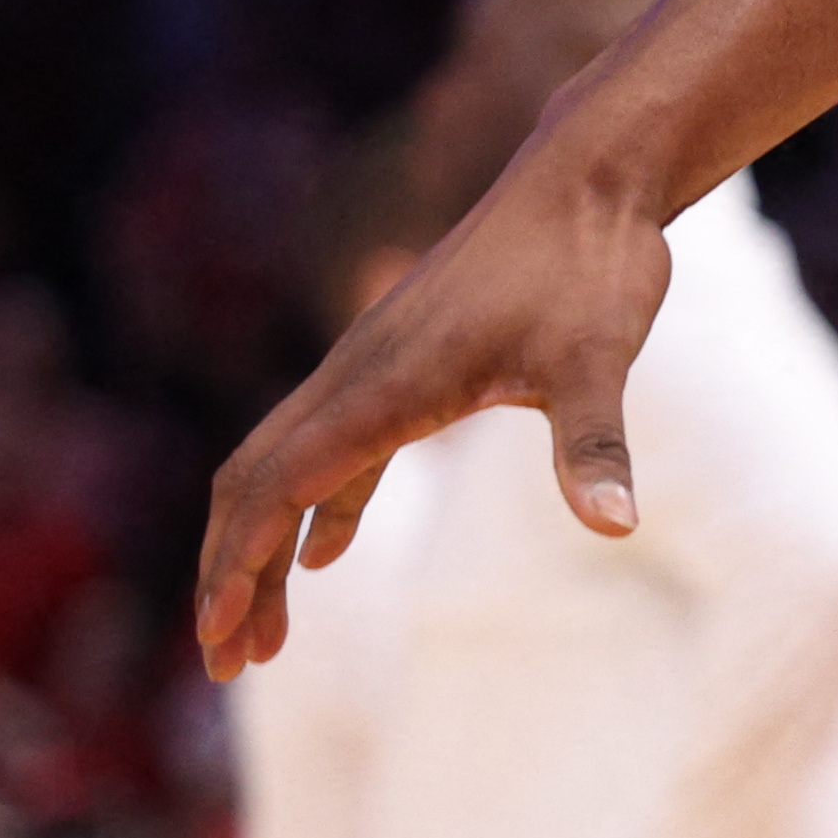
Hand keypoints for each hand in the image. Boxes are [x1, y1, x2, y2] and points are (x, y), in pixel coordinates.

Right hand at [196, 138, 678, 674]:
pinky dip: (319, 506)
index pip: (282, 486)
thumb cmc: (591, 262)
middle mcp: (360, 372)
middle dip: (230, 573)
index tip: (218, 634)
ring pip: (287, 466)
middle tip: (225, 663)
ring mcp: (375, 364)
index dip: (242, 562)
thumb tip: (618, 527)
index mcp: (387, 382)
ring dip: (266, 549)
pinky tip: (325, 556)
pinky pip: (337, 445)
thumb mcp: (599, 356)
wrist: (591, 175)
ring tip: (261, 637)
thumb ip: (594, 445)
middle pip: (257, 484)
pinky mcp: (405, 361)